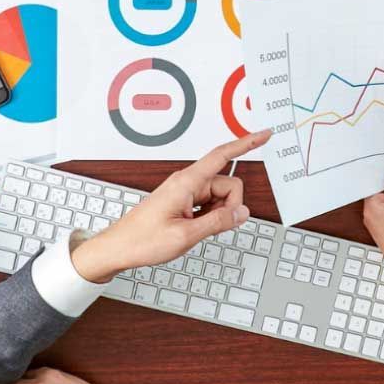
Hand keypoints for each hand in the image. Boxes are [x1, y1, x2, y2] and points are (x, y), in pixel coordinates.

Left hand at [71, 129, 271, 281]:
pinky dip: (210, 218)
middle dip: (230, 206)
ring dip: (218, 215)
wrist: (119, 248)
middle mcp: (188, 182)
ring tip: (196, 230)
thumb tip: (242, 213)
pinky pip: (210, 205)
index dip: (246, 144)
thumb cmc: (143, 240)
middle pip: (228, 184)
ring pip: (221, 198)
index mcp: (187, 182)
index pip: (222, 155)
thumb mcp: (186, 236)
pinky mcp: (184, 201)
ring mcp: (186, 192)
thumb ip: (218, 222)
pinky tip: (195, 229)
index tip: (264, 134)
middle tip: (212, 227)